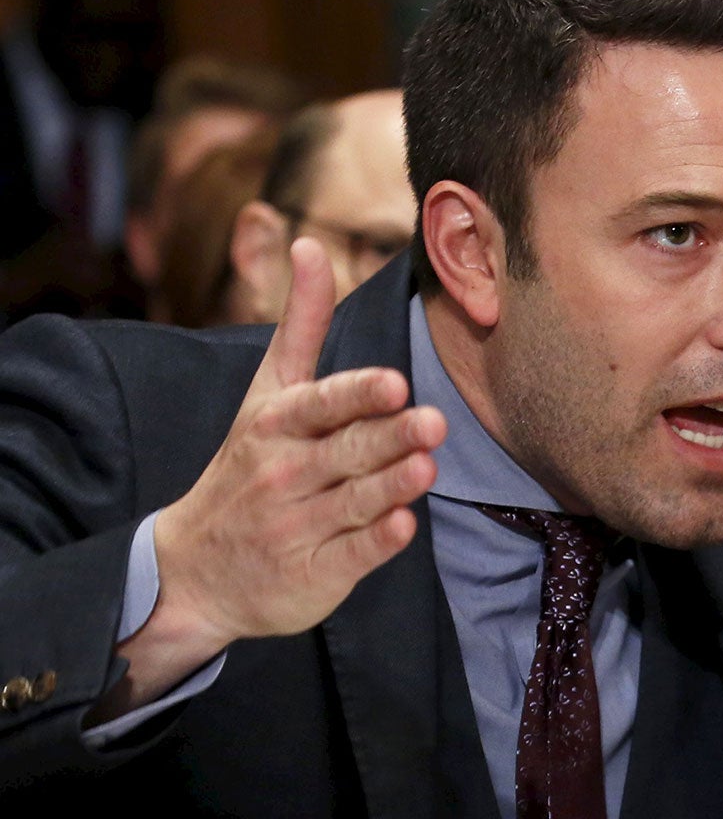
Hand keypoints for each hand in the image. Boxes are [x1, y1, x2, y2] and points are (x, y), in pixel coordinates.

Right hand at [106, 239, 445, 712]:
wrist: (195, 570)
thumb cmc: (248, 465)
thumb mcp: (266, 392)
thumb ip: (299, 324)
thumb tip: (311, 244)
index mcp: (276, 425)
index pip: (321, 404)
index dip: (357, 394)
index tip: (394, 383)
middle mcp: (285, 473)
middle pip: (346, 452)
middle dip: (389, 437)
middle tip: (432, 421)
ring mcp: (298, 526)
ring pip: (354, 502)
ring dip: (391, 485)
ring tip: (426, 467)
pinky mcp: (314, 574)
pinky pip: (351, 556)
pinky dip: (375, 542)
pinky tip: (404, 526)